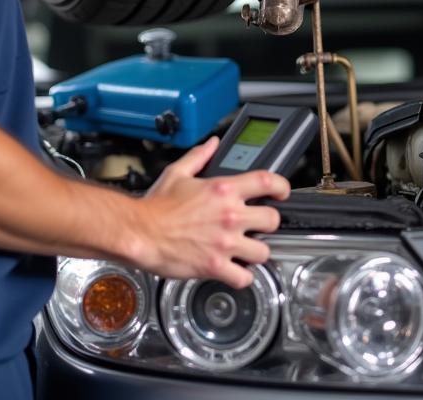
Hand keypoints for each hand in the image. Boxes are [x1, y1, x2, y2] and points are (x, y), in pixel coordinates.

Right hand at [135, 136, 289, 288]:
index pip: (267, 181)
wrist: (140, 233)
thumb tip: (212, 144)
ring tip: (248, 250)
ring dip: (257, 252)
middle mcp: (230, 215)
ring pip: (264, 252)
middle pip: (272, 220)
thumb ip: (199, 156)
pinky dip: (242, 277)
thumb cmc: (156, 206)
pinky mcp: (215, 266)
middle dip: (268, 223)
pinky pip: (244, 278)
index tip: (282, 192)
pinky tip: (236, 271)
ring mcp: (225, 243)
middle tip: (259, 226)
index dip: (282, 186)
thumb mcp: (178, 173)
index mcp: (223, 190)